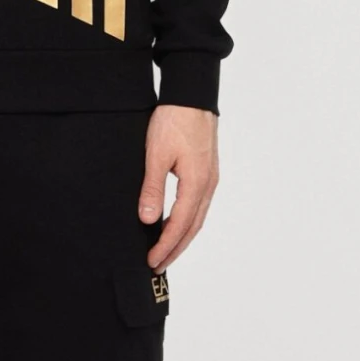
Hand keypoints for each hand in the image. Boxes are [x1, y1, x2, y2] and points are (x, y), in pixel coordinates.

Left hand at [139, 105, 218, 271]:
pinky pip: (199, 205)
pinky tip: (176, 223)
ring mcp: (210, 178)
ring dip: (182, 237)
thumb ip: (153, 189)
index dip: (165, 246)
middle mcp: (208, 185)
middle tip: (158, 266)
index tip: (152, 261)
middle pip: (192, 227)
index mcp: (197, 183)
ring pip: (197, 217)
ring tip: (166, 251)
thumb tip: (149, 220)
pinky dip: (187, 221)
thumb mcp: (156, 155)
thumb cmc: (173, 121)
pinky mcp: (207, 171)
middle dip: (175, 249)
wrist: (192, 95)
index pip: (180, 225)